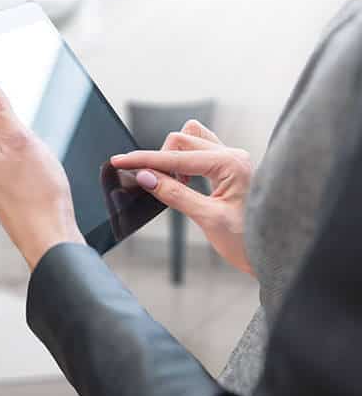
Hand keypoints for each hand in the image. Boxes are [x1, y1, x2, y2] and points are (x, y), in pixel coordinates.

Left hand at [0, 70, 84, 269]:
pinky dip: (35, 177)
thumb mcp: (20, 138)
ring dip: (34, 161)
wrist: (49, 237)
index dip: (22, 123)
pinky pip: (22, 175)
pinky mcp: (6, 197)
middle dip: (29, 142)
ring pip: (17, 156)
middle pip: (8, 136)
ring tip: (43, 176)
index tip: (32, 140)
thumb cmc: (39, 192)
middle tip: (40, 160)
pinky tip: (43, 187)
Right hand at [110, 120, 254, 274]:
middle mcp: (233, 155)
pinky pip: (200, 151)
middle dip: (160, 159)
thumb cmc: (250, 241)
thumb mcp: (208, 219)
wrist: (276, 255)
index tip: (120, 161)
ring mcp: (232, 160)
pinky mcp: (229, 168)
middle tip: (151, 184)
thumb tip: (146, 177)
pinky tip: (182, 181)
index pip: (176, 157)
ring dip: (173, 156)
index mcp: (231, 164)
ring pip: (191, 140)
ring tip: (171, 183)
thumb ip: (174, 194)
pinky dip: (184, 161)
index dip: (144, 160)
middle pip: (182, 140)